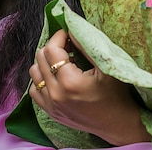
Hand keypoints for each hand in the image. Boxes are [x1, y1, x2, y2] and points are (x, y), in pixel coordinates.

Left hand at [28, 29, 150, 145]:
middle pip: (40, 58)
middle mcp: (55, 94)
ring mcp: (50, 105)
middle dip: (53, 47)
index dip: (59, 36)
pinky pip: (34, 90)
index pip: (52, 50)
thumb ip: (87, 47)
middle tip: (69, 45)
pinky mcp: (50, 112)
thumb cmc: (117, 95)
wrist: (117, 123)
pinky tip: (58, 77)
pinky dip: (43, 79)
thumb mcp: (106, 67)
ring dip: (46, 62)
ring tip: (64, 61)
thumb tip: (73, 29)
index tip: (68, 32)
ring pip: (34, 73)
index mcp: (70, 82)